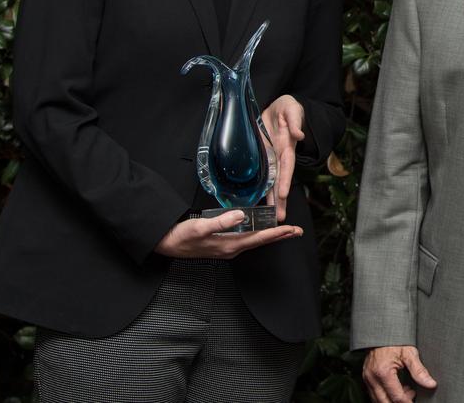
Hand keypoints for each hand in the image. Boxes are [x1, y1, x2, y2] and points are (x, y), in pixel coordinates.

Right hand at [154, 211, 301, 258]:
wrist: (167, 244)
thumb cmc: (182, 237)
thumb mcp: (201, 227)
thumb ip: (221, 222)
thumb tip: (241, 216)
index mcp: (230, 244)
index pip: (260, 238)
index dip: (277, 233)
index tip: (291, 229)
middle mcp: (231, 248)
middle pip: (261, 241)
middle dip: (280, 236)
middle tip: (296, 232)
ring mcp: (227, 248)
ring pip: (255, 241)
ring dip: (270, 236)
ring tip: (284, 231)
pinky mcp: (222, 245)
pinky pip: (246, 240)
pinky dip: (257, 235)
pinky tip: (259, 231)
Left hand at [262, 94, 305, 222]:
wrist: (275, 106)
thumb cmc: (286, 107)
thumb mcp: (292, 109)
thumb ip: (295, 121)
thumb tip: (299, 134)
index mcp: (287, 145)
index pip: (286, 165)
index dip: (285, 179)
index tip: (283, 194)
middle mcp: (280, 155)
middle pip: (280, 180)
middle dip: (280, 199)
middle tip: (279, 217)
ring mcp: (271, 158)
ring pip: (271, 182)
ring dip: (272, 199)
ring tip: (272, 216)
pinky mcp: (262, 157)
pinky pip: (262, 175)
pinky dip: (262, 188)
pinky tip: (259, 201)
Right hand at [362, 345, 436, 402]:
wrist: (382, 331)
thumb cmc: (395, 339)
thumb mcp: (409, 353)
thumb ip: (419, 371)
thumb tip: (430, 383)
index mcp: (383, 372)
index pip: (396, 396)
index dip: (408, 401)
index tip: (415, 400)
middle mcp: (372, 378)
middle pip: (385, 402)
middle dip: (399, 402)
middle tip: (412, 395)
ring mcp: (367, 378)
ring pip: (378, 400)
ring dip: (392, 400)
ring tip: (406, 389)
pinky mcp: (366, 378)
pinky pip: (374, 394)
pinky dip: (386, 395)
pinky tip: (397, 387)